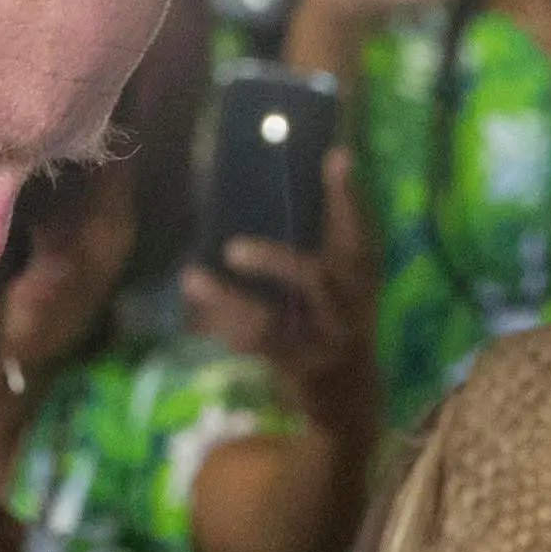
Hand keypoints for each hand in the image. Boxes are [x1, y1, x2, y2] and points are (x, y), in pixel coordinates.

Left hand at [185, 147, 378, 424]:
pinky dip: (220, 325)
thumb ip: (331, 225)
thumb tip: (325, 159)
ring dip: (228, 301)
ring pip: (269, 323)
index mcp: (359, 276)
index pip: (357, 231)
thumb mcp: (344, 276)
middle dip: (275, 261)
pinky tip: (194, 308)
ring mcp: (319, 343)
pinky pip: (250, 346)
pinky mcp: (294, 368)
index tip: (336, 156)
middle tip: (232, 247)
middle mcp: (346, 308)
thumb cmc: (335, 318)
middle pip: (316, 279)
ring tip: (191, 278)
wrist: (349, 395)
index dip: (347, 197)